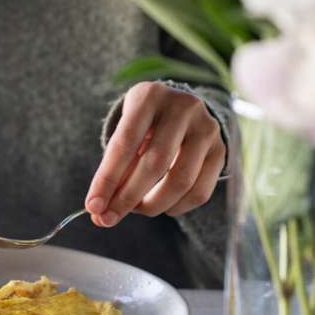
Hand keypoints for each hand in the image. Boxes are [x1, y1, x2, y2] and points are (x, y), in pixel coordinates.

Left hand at [85, 82, 225, 226]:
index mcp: (149, 96)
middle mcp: (183, 107)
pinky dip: (176, 207)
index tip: (93, 206)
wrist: (179, 108)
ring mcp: (207, 127)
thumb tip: (99, 212)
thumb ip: (113, 169)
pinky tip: (162, 207)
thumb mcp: (124, 133)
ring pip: (180, 181)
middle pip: (154, 164)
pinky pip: (200, 191)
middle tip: (108, 218)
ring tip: (136, 209)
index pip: (124, 144)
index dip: (107, 179)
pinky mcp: (221, 149)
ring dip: (152, 205)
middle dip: (127, 198)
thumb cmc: (142, 125)